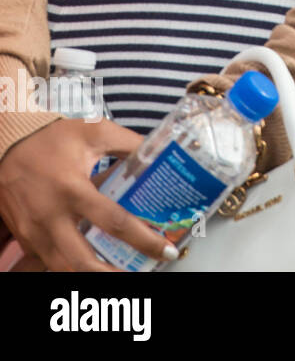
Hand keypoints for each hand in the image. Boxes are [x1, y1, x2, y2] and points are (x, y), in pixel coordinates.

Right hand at [0, 118, 175, 270]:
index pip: (115, 222)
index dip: (143, 240)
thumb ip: (130, 144)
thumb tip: (161, 154)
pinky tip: (91, 265)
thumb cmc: (52, 139)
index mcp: (73, 190)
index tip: (164, 249)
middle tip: (139, 275)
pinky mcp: (25, 237)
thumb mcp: (95, 132)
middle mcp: (51, 216)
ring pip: (62, 267)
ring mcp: (34, 231)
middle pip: (82, 261)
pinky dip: (69, 267)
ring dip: (90, 275)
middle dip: (111, 276)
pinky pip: (47, 260)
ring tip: (119, 274)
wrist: (6, 144)